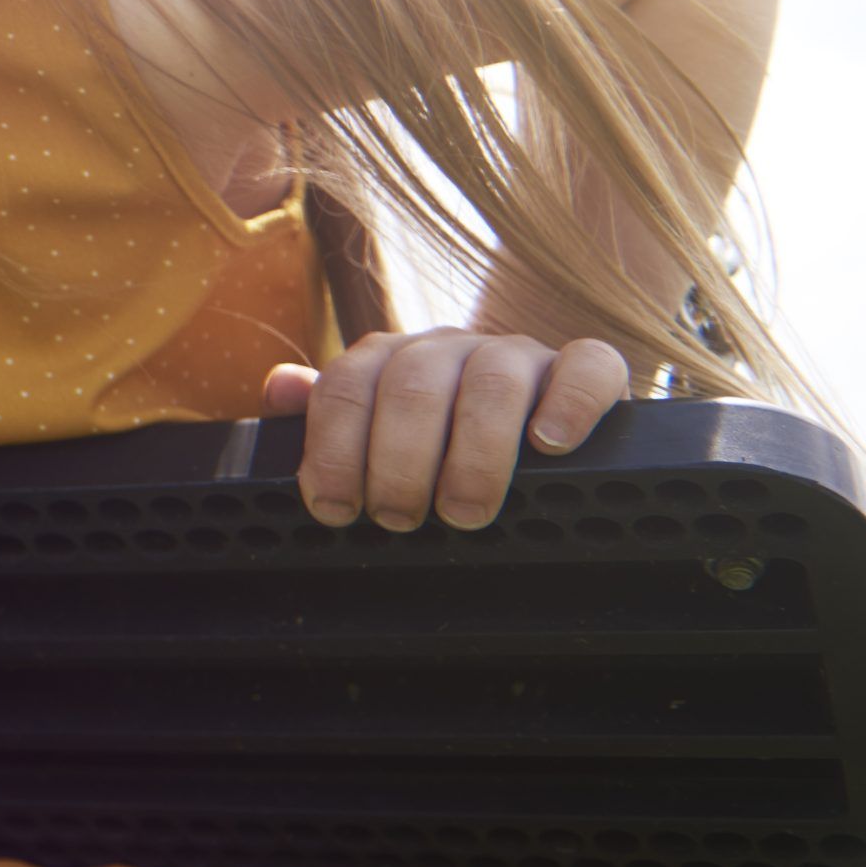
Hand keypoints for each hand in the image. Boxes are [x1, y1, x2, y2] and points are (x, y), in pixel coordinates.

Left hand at [260, 329, 627, 531]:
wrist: (537, 416)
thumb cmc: (440, 442)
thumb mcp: (378, 432)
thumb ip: (328, 412)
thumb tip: (278, 387)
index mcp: (390, 359)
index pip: (345, 385)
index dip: (331, 449)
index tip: (334, 509)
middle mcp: (448, 346)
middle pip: (412, 386)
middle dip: (398, 460)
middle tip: (399, 520)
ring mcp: (518, 352)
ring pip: (493, 382)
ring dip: (475, 454)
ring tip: (464, 513)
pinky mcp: (585, 366)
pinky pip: (587, 366)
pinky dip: (570, 404)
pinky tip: (551, 445)